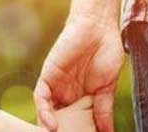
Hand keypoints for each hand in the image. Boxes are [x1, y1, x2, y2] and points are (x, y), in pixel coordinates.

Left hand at [34, 15, 123, 131]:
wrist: (99, 27)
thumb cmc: (106, 52)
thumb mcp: (107, 87)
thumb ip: (104, 110)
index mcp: (80, 98)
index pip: (72, 123)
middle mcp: (65, 94)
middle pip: (58, 120)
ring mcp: (56, 85)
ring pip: (46, 112)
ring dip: (47, 128)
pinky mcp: (48, 75)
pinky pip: (41, 97)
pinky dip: (44, 112)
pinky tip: (51, 125)